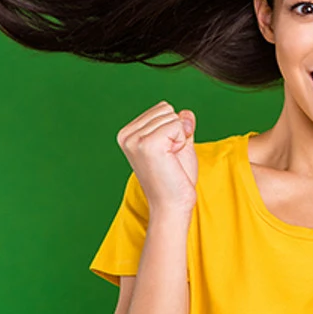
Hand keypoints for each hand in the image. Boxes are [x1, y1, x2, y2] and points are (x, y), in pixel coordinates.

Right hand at [116, 100, 198, 214]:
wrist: (172, 205)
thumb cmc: (176, 177)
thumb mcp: (179, 144)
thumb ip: (181, 125)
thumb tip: (185, 112)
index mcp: (127, 133)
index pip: (162, 108)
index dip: (173, 129)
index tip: (166, 152)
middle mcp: (126, 135)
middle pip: (167, 109)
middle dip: (177, 132)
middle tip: (169, 157)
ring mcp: (135, 140)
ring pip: (173, 117)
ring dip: (179, 138)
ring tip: (169, 159)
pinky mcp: (148, 145)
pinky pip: (178, 125)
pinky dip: (182, 141)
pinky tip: (171, 160)